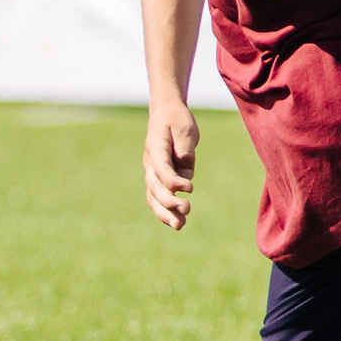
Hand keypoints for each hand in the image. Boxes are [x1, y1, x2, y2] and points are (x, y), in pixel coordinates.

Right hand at [144, 103, 199, 227]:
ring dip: (165, 213)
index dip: (173, 180)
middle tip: (187, 210)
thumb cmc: (177, 119)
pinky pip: (158, 197)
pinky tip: (177, 223)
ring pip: (153, 196)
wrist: (166, 113)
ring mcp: (152, 172)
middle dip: (169, 201)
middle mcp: (151, 163)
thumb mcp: (185, 128)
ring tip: (179, 226)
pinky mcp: (159, 178)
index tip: (190, 189)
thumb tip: (186, 173)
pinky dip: (165, 210)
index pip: (161, 168)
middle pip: (155, 187)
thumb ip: (185, 149)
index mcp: (156, 148)